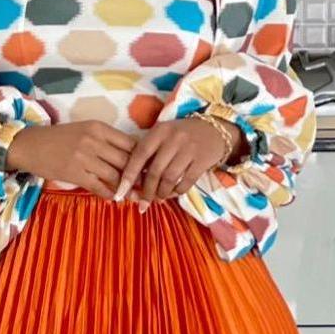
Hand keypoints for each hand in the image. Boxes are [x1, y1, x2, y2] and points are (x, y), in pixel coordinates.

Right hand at [3, 119, 138, 199]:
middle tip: (144, 186)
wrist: (29, 145)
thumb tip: (130, 156)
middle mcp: (94, 140)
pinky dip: (109, 194)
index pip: (130, 143)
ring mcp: (84, 157)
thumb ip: (105, 141)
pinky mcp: (75, 173)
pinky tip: (112, 198)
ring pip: (115, 175)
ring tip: (131, 195)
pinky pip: (99, 187)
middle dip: (137, 175)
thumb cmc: (58, 139)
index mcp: (98, 128)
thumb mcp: (84, 131)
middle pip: (126, 160)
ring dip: (124, 188)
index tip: (147, 169)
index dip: (142, 158)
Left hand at [115, 116, 235, 202]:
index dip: (128, 175)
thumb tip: (130, 179)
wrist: (215, 129)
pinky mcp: (202, 161)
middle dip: (147, 191)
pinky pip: (186, 182)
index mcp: (159, 131)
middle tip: (142, 204)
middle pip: (155, 171)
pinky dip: (177, 191)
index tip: (120, 193)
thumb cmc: (182, 134)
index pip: (139, 154)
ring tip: (158, 199)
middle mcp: (174, 139)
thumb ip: (148, 151)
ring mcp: (189, 149)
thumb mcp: (163, 135)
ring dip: (162, 193)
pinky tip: (173, 193)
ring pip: (170, 178)